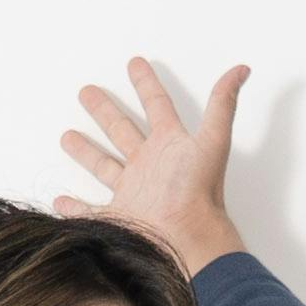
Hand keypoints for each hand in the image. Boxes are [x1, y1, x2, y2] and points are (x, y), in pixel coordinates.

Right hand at [55, 56, 250, 281]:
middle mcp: (149, 167)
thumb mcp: (212, 141)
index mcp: (168, 146)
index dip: (146, 83)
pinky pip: (90, 211)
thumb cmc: (197, 193)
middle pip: (122, 130)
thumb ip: (223, 104)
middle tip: (87, 91)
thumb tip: (243, 70)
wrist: (186, 242)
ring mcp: (132, 193)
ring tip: (68, 136)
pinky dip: (74, 207)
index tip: (135, 62)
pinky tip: (62, 199)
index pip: (156, 106)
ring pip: (104, 166)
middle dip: (105, 111)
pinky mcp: (116, 218)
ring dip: (87, 152)